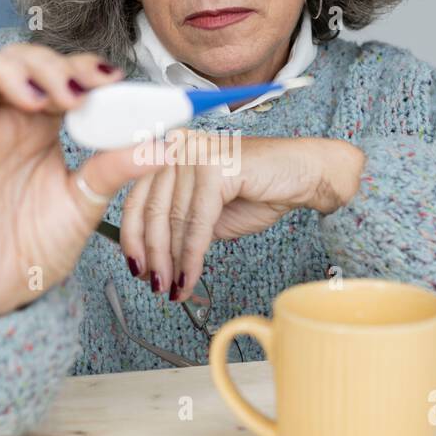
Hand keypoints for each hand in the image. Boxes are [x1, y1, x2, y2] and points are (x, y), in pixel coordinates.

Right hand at [0, 42, 160, 317]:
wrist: (10, 287)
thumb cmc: (43, 243)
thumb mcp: (89, 201)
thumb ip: (118, 168)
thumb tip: (165, 145)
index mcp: (46, 125)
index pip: (61, 72)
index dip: (82, 65)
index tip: (111, 79)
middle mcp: (10, 119)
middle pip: (21, 59)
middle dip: (50, 64)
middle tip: (76, 93)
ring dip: (9, 68)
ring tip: (39, 98)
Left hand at [118, 130, 364, 302]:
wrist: (303, 174)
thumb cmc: (259, 190)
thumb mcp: (206, 212)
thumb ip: (178, 225)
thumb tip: (151, 259)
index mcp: (169, 152)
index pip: (138, 197)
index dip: (132, 237)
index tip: (135, 267)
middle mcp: (178, 147)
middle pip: (152, 210)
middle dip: (153, 255)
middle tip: (156, 285)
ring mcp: (195, 153)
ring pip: (174, 221)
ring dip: (172, 262)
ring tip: (174, 288)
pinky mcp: (214, 166)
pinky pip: (196, 222)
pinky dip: (192, 256)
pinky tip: (191, 277)